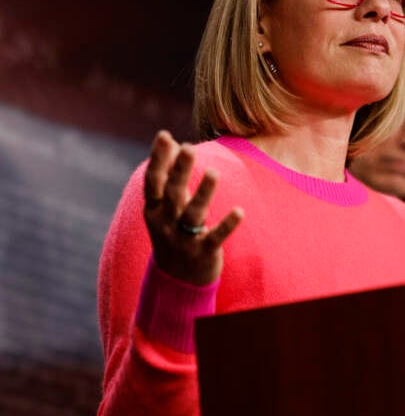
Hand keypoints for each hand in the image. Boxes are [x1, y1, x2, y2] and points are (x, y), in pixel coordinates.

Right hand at [143, 130, 242, 284]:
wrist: (177, 280)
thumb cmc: (172, 232)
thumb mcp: (164, 207)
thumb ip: (168, 177)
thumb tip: (173, 142)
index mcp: (154, 210)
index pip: (154, 180)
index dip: (158, 158)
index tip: (165, 135)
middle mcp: (165, 223)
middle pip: (173, 193)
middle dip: (179, 170)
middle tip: (189, 147)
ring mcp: (183, 239)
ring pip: (193, 214)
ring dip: (203, 193)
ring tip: (213, 172)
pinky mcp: (203, 253)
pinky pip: (215, 237)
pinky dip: (227, 225)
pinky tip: (240, 211)